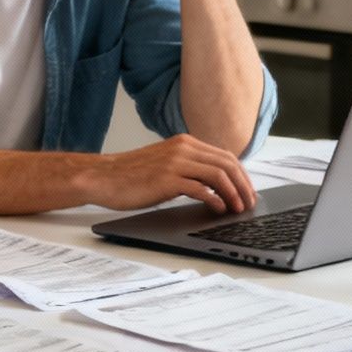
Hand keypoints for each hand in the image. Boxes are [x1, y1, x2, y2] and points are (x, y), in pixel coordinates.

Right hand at [79, 135, 257, 213]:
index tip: (247, 191)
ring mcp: (175, 163)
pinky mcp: (167, 179)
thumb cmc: (130, 175)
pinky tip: (218, 209)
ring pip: (218, 175)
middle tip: (249, 202)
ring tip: (238, 209)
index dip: (241, 175)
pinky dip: (215, 199)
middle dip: (243, 185)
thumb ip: (188, 167)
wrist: (103, 177)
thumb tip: (214, 186)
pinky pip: (201, 188)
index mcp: (184, 143)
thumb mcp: (164, 164)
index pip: (225, 156)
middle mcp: (182, 148)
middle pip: (227, 164)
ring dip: (233, 193)